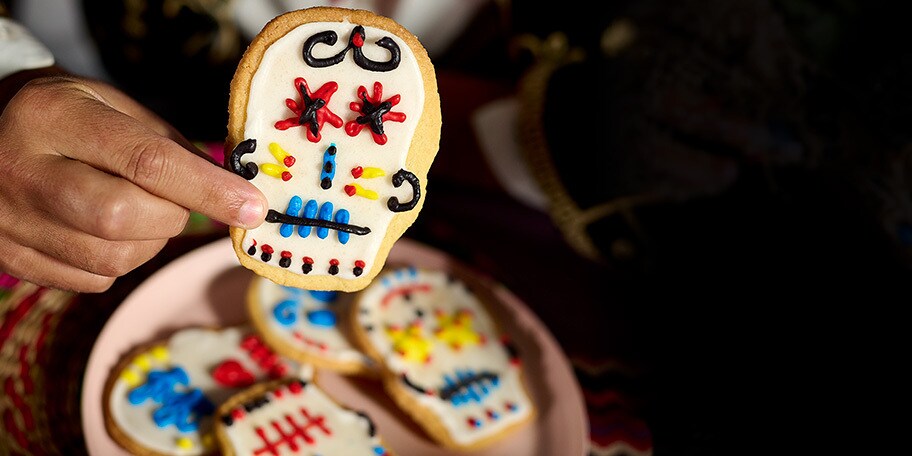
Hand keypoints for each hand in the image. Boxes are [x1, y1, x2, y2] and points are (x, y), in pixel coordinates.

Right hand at [0, 73, 266, 291]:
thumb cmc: (71, 118)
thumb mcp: (116, 108)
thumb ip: (171, 147)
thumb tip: (234, 194)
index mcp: (54, 117)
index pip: (146, 161)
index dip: (208, 190)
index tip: (252, 208)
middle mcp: (23, 169)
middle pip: (122, 218)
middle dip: (172, 216)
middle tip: (178, 202)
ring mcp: (9, 220)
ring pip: (111, 258)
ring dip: (151, 243)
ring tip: (144, 213)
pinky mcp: (11, 258)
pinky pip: (92, 280)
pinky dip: (121, 261)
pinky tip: (110, 232)